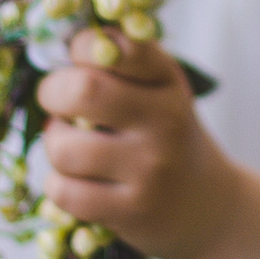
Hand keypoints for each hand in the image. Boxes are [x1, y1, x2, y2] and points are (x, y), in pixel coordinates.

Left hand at [38, 29, 241, 258]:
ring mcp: (150, 169)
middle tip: (58, 102)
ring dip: (55, 145)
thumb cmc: (166, 137)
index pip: (117, 46)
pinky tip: (78, 181)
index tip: (79, 61)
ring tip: (73, 147)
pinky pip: (64, 192)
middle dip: (52, 93)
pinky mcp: (132, 212)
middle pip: (81, 90)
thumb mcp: (160, 90)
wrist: (208, 206)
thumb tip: (50, 47)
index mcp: (168, 81)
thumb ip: (118, 64)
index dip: (81, 47)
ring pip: (63, 148)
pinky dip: (58, 185)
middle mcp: (165, 121)